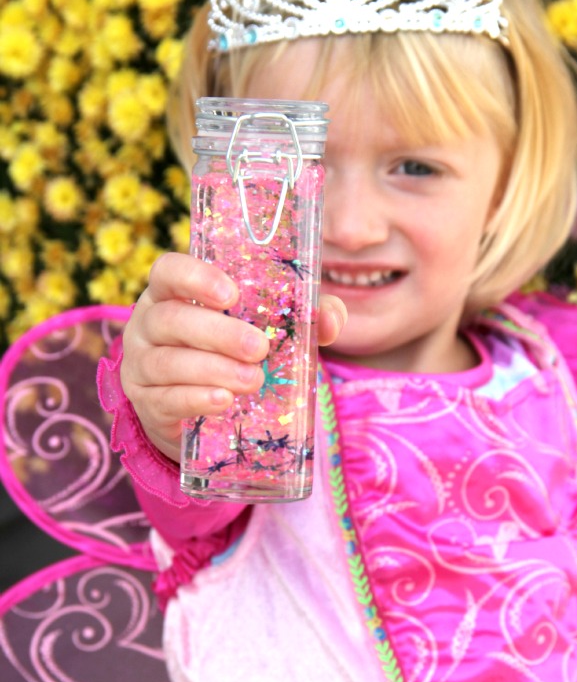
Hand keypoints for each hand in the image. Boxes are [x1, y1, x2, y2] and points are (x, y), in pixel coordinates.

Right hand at [120, 252, 346, 460]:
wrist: (202, 411)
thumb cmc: (233, 352)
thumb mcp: (266, 328)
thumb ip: (303, 315)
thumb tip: (331, 318)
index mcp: (173, 292)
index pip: (168, 271)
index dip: (195, 278)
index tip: (231, 295)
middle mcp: (148, 323)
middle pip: (170, 318)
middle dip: (217, 333)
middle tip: (258, 349)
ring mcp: (140, 364)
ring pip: (167, 361)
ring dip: (212, 369)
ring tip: (253, 380)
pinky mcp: (145, 403)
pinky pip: (165, 399)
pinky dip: (195, 399)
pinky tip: (223, 401)